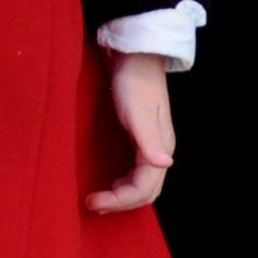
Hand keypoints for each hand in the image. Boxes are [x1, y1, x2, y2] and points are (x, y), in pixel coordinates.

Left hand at [86, 50, 174, 213]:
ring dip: (122, 196)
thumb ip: (149, 139)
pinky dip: (123, 184)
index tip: (92, 201)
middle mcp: (158, 149)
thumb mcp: (138, 110)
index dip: (120, 200)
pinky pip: (134, 171)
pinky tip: (110, 183)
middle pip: (146, 191)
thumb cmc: (134, 79)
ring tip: (99, 199)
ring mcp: (150, 144)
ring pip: (142, 183)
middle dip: (121, 203)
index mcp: (161, 147)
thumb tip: (165, 164)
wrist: (133, 53)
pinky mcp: (138, 137)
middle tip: (93, 204)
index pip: (144, 188)